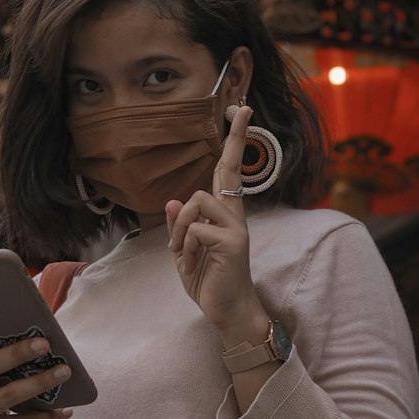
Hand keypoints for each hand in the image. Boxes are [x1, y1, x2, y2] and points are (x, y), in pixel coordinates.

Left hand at [165, 105, 267, 341]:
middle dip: (235, 138)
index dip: (234, 143)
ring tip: (185, 253)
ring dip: (180, 228)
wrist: (226, 312)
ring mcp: (236, 227)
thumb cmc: (208, 281)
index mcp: (223, 214)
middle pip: (228, 169)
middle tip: (245, 106)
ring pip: (196, 201)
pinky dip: (185, 246)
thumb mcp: (186, 251)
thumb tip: (173, 200)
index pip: (228, 172)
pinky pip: (194, 229)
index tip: (243, 111)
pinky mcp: (233, 242)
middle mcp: (234, 215)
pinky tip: (193, 264)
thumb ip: (180, 226)